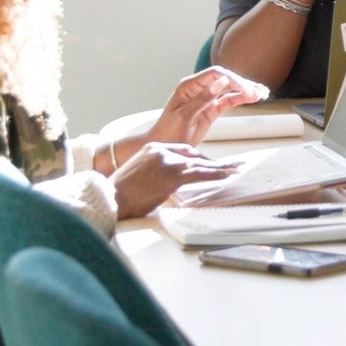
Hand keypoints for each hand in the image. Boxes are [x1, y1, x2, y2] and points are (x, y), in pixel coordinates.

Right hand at [112, 143, 237, 218]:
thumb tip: (167, 182)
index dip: (199, 158)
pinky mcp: (172, 176)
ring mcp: (167, 162)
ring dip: (220, 168)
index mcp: (152, 148)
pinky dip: (215, 175)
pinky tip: (226, 176)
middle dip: (212, 163)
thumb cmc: (120, 193)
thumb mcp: (138, 174)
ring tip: (236, 170)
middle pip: (194, 155)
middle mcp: (161, 151)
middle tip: (229, 167)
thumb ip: (155, 172)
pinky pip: (199, 175)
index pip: (183, 149)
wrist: (110, 198)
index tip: (209, 164)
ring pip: (200, 164)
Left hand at [142, 67, 268, 150]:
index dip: (233, 79)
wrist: (162, 147)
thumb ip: (203, 98)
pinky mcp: (211, 110)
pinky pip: (229, 101)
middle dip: (243, 84)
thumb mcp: (185, 115)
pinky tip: (253, 99)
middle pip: (225, 80)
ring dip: (246, 91)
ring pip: (230, 90)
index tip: (247, 88)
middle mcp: (198, 89)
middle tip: (260, 92)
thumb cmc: (168, 132)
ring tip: (263, 94)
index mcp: (189, 86)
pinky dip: (241, 100)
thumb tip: (222, 82)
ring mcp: (206, 99)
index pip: (215, 74)